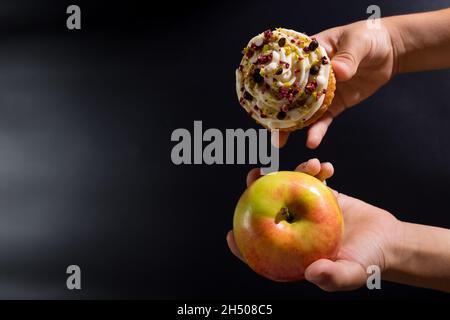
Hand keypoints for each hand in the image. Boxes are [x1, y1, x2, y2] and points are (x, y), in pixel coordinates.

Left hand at [227, 159, 401, 290]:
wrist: (388, 242)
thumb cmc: (368, 262)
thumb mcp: (352, 274)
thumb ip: (333, 277)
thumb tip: (311, 273)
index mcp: (294, 251)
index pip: (261, 251)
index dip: (243, 246)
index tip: (230, 234)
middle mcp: (295, 230)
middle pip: (268, 213)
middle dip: (256, 194)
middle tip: (254, 176)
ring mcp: (307, 211)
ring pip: (288, 189)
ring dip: (293, 172)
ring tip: (310, 164)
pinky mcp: (322, 196)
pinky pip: (313, 179)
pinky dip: (318, 170)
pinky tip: (327, 167)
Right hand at [272, 20, 395, 148]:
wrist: (389, 52)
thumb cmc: (369, 38)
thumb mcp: (358, 42)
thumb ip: (348, 57)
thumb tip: (339, 71)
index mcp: (309, 55)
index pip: (287, 69)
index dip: (273, 83)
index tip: (261, 97)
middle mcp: (310, 76)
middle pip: (288, 94)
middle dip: (276, 111)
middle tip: (266, 127)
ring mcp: (321, 92)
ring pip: (302, 111)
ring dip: (291, 127)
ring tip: (280, 142)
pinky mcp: (334, 105)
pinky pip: (323, 120)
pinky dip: (317, 131)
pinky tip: (311, 141)